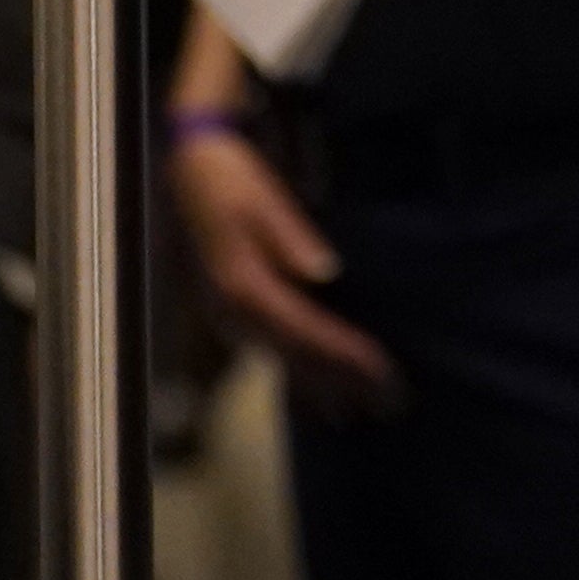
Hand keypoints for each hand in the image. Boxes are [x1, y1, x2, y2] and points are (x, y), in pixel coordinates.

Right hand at [170, 123, 401, 416]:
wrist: (188, 171)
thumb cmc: (229, 178)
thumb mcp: (262, 199)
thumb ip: (291, 237)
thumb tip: (327, 271)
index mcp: (242, 285)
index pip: (304, 330)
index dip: (344, 353)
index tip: (384, 371)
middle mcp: (233, 312)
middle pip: (296, 354)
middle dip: (343, 380)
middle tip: (390, 403)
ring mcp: (229, 317)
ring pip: (284, 359)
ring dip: (325, 384)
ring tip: (366, 408)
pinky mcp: (234, 313)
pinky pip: (272, 350)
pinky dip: (301, 373)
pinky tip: (322, 394)